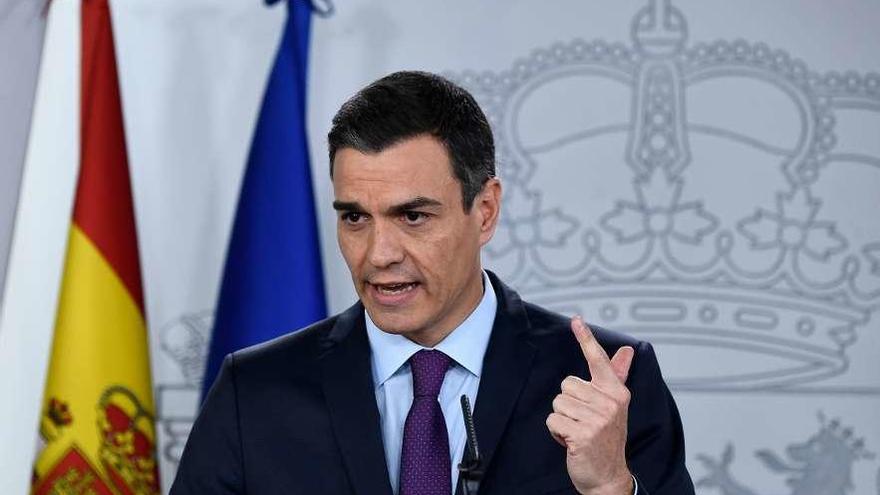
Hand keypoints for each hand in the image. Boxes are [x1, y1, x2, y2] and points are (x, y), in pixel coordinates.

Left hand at [545, 316, 634, 494]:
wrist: (608, 477)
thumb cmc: (608, 439)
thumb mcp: (615, 406)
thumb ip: (617, 376)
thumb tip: (626, 351)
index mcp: (617, 393)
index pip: (598, 360)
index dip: (586, 339)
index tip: (576, 320)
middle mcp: (609, 403)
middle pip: (567, 385)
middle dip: (569, 404)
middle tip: (583, 421)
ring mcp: (597, 419)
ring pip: (558, 402)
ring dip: (562, 419)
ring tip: (578, 431)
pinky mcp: (582, 434)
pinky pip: (553, 420)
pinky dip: (556, 432)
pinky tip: (571, 441)